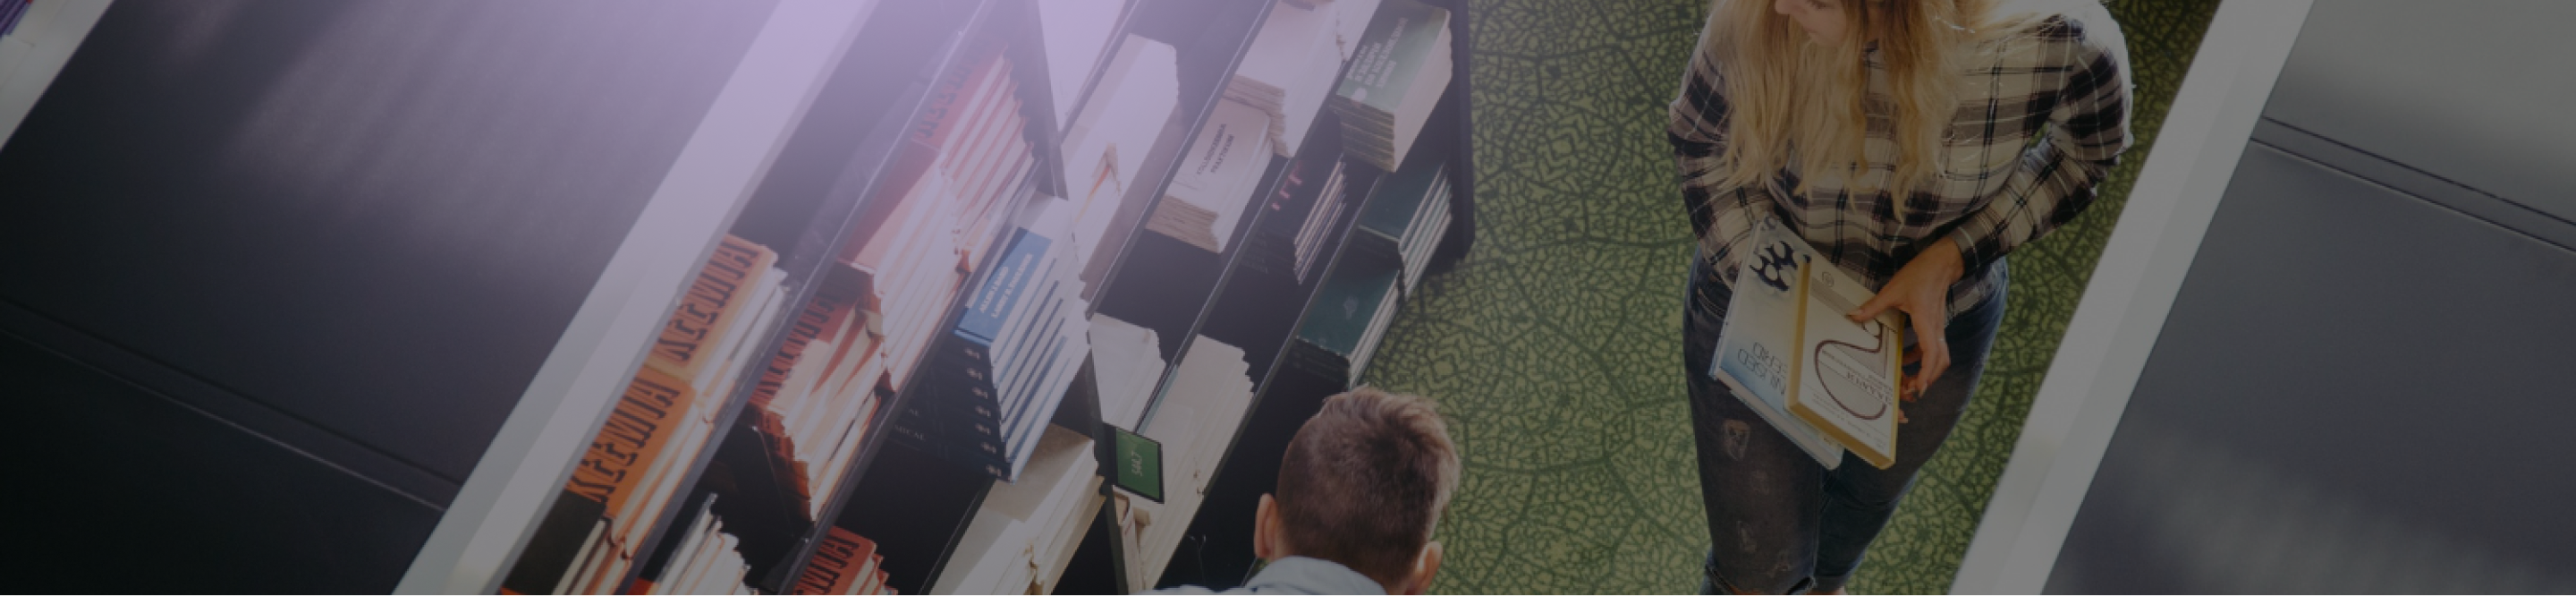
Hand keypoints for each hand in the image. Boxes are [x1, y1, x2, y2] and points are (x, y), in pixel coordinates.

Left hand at [1850, 237, 1965, 400]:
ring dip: (1926, 370)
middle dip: (1928, 378)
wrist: (1941, 263)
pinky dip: (1922, 357)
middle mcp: (1936, 329)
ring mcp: (1937, 328)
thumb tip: (1853, 316)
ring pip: (1939, 356)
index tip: (1918, 388)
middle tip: (1911, 390)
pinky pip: (1933, 347)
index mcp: (1927, 323)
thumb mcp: (1892, 290)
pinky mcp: (1935, 325)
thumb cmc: (1921, 275)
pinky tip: (1906, 358)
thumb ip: (1873, 306)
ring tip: (1908, 380)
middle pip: (1940, 362)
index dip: (1926, 373)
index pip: (1931, 354)